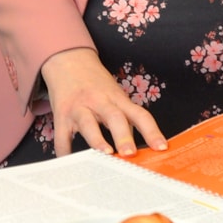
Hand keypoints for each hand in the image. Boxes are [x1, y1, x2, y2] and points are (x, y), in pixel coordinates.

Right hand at [40, 46, 167, 156]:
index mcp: (118, 99)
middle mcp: (100, 102)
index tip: (161, 148)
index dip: (152, 131)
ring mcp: (79, 108)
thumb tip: (138, 149)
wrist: (68, 60)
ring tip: (105, 154)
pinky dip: (65, 150)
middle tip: (130, 154)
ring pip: (88, 123)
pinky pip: (62, 135)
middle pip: (114, 118)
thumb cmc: (95, 83)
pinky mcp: (61, 115)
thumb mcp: (114, 95)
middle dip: (123, 136)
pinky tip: (70, 161)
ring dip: (97, 140)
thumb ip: (125, 118)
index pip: (140, 115)